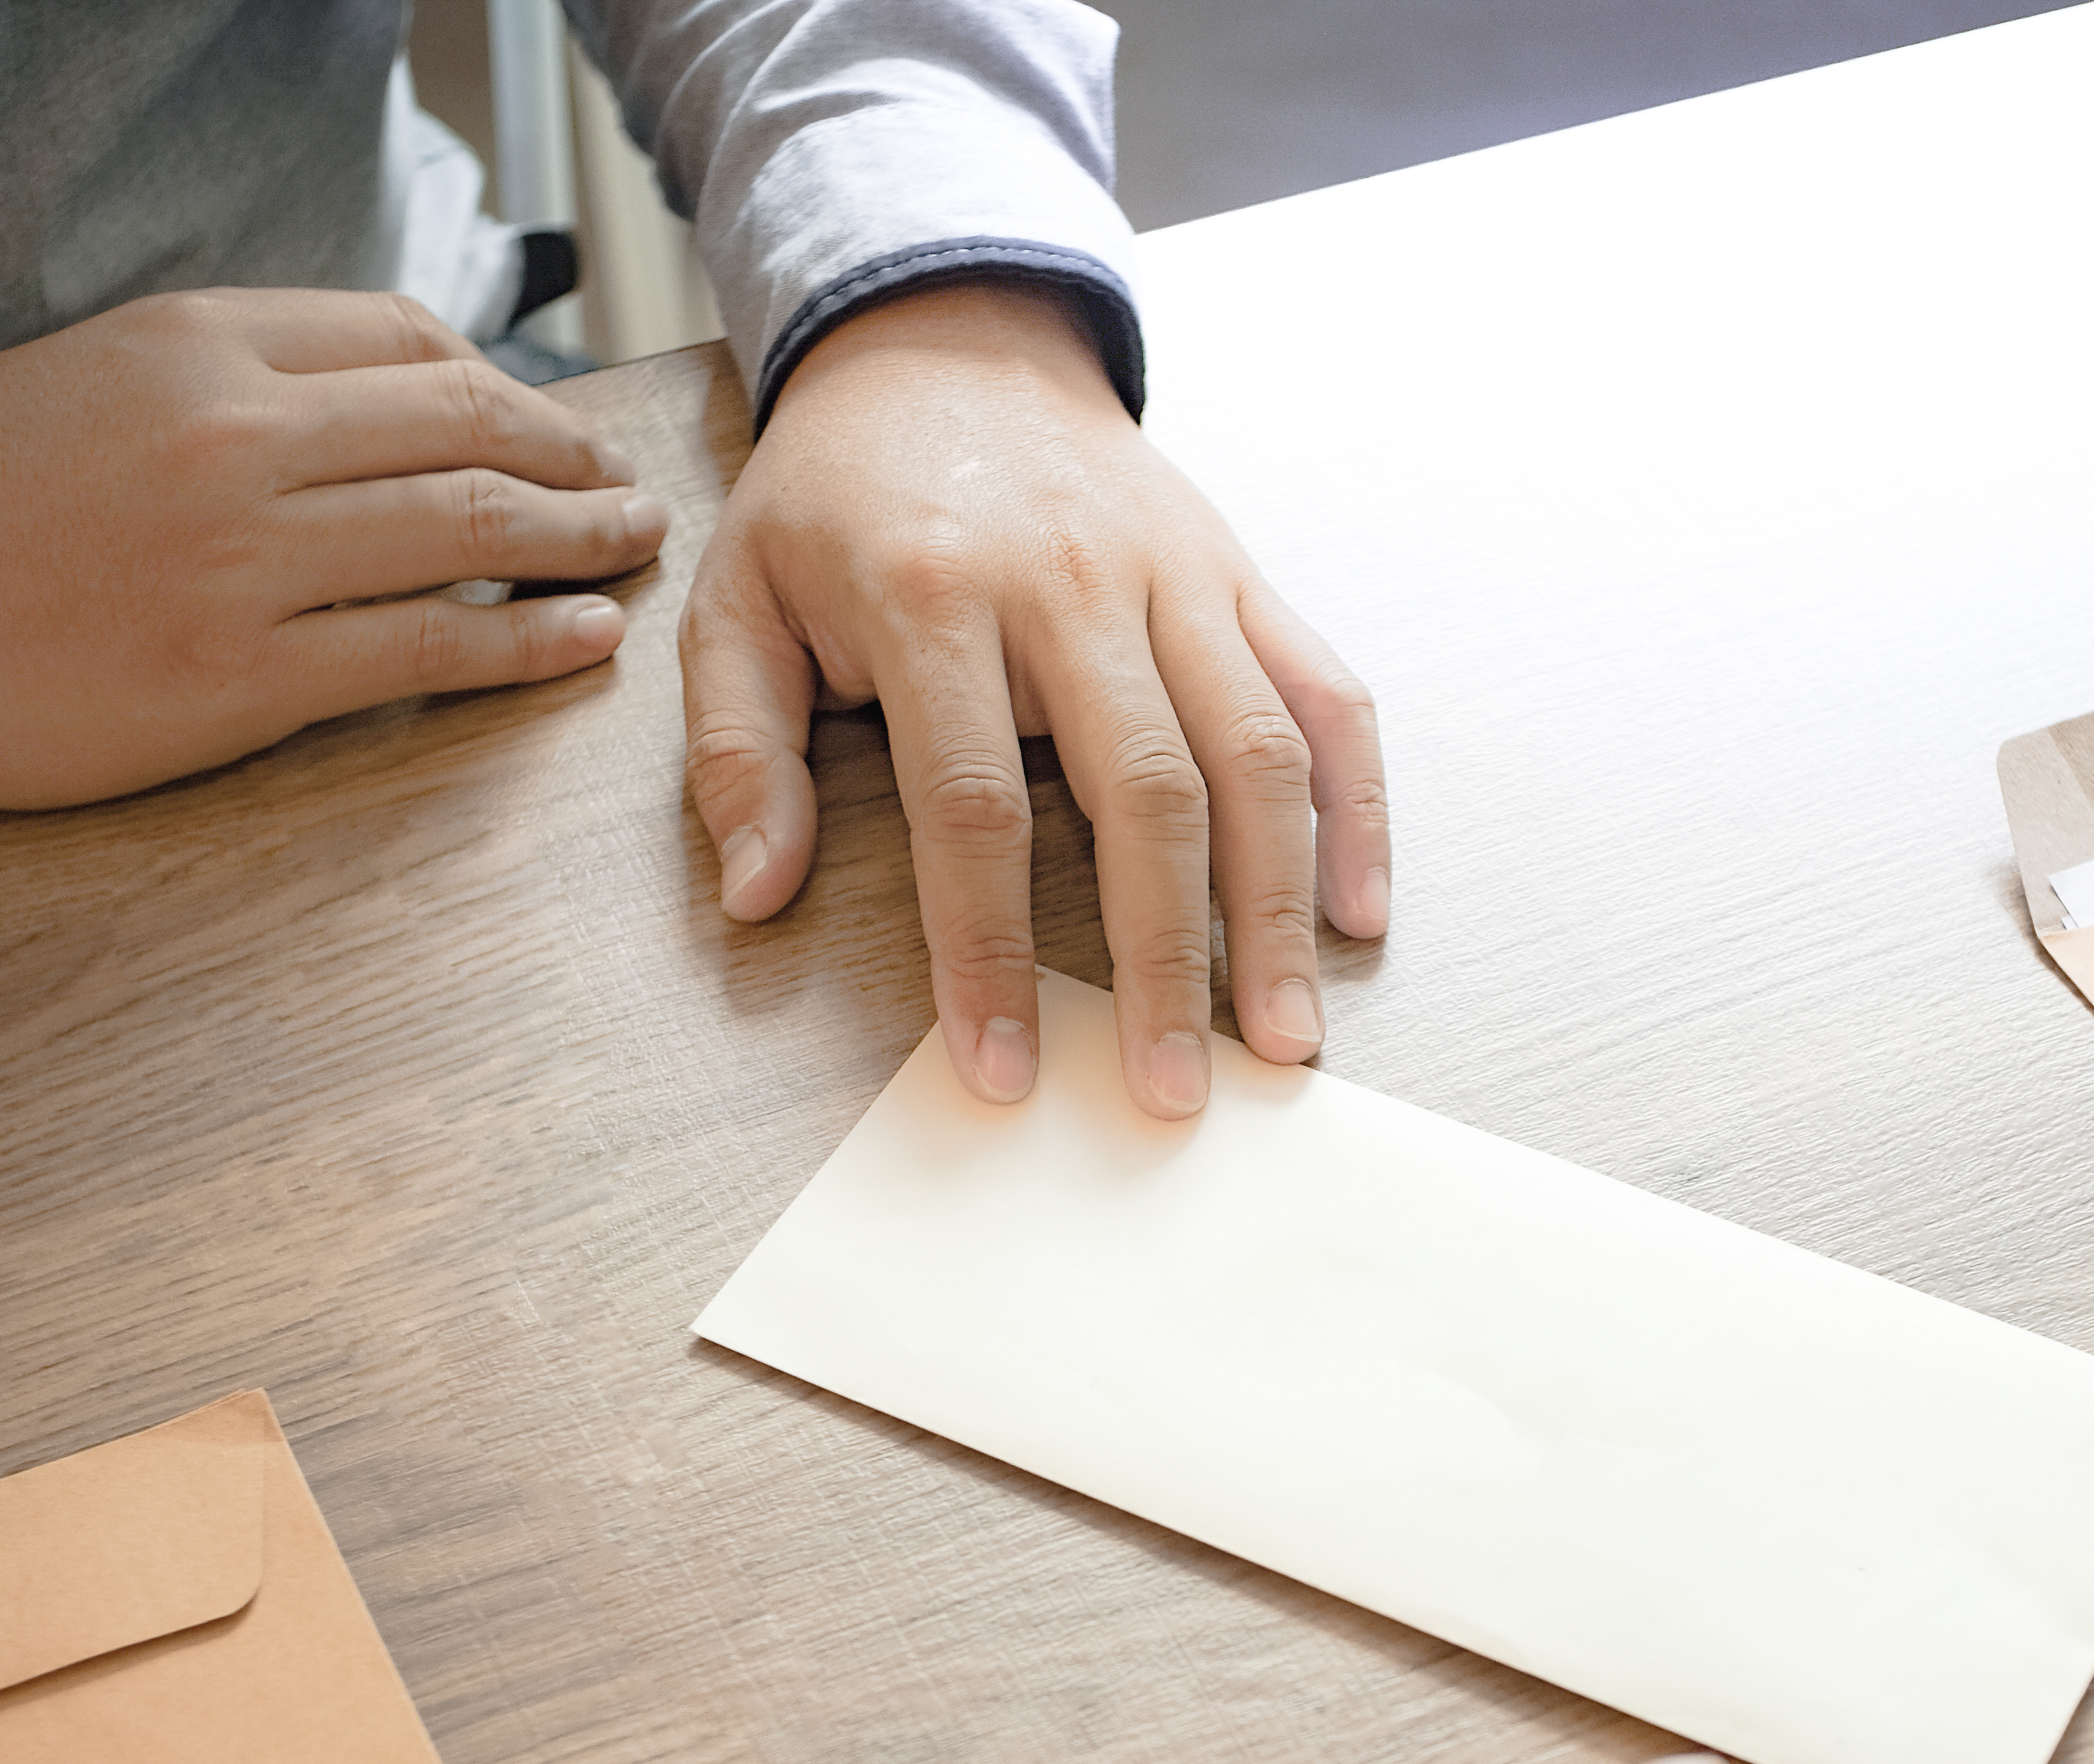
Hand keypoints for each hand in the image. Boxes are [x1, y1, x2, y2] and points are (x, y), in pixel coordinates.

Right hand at [0, 289, 670, 807]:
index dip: (500, 383)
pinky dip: (524, 644)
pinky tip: (582, 639)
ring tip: (630, 547)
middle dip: (570, 455)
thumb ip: (233, 372)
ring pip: (465, 533)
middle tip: (626, 484)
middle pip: (463, 426)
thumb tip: (380, 396)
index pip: (405, 342)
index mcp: (199, 345)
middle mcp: (237, 437)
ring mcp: (244, 561)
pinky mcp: (239, 679)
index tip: (545, 421)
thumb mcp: (93, 374)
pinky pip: (423, 651)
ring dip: (576, 541)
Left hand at [680, 281, 1389, 1119]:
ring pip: (1255, 753)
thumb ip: (738, 746)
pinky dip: (1356, 807)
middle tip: (1172, 1091)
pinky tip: (1356, 913)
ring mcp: (1176, 575)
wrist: (949, 342)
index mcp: (935, 593)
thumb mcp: (737, 596)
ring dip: (1278, 907)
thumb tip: (757, 892)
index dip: (990, 953)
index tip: (1002, 1070)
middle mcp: (1074, 583)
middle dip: (1166, 961)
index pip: (973, 806)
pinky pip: (1324, 695)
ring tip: (1284, 1038)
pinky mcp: (1242, 574)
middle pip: (1144, 792)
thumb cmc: (838, 498)